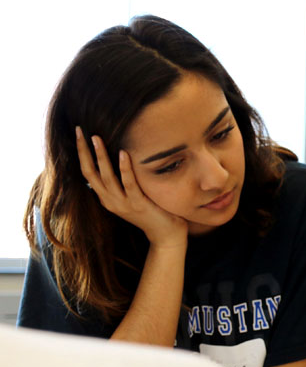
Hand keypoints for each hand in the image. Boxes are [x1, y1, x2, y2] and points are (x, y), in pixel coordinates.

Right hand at [76, 127, 187, 248]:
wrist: (166, 236)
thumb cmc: (152, 212)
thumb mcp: (132, 196)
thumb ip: (123, 183)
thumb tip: (119, 158)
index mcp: (106, 198)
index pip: (87, 173)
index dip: (81, 154)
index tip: (79, 133)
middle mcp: (110, 201)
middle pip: (90, 173)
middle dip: (83, 151)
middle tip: (79, 130)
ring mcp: (123, 204)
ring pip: (106, 177)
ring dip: (100, 157)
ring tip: (96, 137)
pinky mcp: (138, 205)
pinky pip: (129, 184)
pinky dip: (125, 168)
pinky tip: (123, 153)